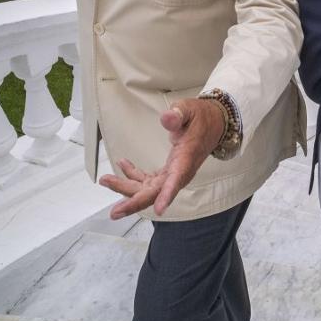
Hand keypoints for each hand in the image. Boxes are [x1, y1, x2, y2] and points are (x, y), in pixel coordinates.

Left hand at [98, 98, 226, 217]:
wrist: (214, 124)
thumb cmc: (202, 118)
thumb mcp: (190, 109)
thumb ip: (178, 114)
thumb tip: (167, 118)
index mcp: (186, 158)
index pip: (177, 179)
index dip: (167, 195)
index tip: (160, 209)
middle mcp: (180, 171)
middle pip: (156, 192)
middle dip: (134, 202)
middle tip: (115, 211)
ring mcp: (173, 174)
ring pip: (148, 189)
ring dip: (126, 188)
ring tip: (106, 180)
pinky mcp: (168, 172)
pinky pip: (148, 181)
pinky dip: (133, 175)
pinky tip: (123, 164)